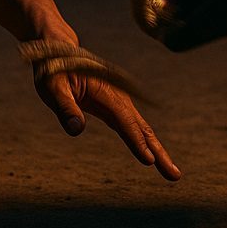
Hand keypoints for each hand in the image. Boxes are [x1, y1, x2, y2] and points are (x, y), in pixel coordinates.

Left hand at [35, 69, 180, 181]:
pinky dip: (144, 143)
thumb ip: (64, 107)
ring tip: (171, 173)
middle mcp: (117, 96)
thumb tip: (77, 129)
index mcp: (104, 90)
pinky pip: (132, 127)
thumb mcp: (52, 88)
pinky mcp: (114, 107)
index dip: (136, 140)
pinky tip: (151, 156)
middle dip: (158, 152)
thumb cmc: (53, 70)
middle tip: (174, 175)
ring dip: (156, 150)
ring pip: (141, 129)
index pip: (123, 119)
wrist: (59, 53)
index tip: (149, 160)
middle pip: (141, 127)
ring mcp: (118, 102)